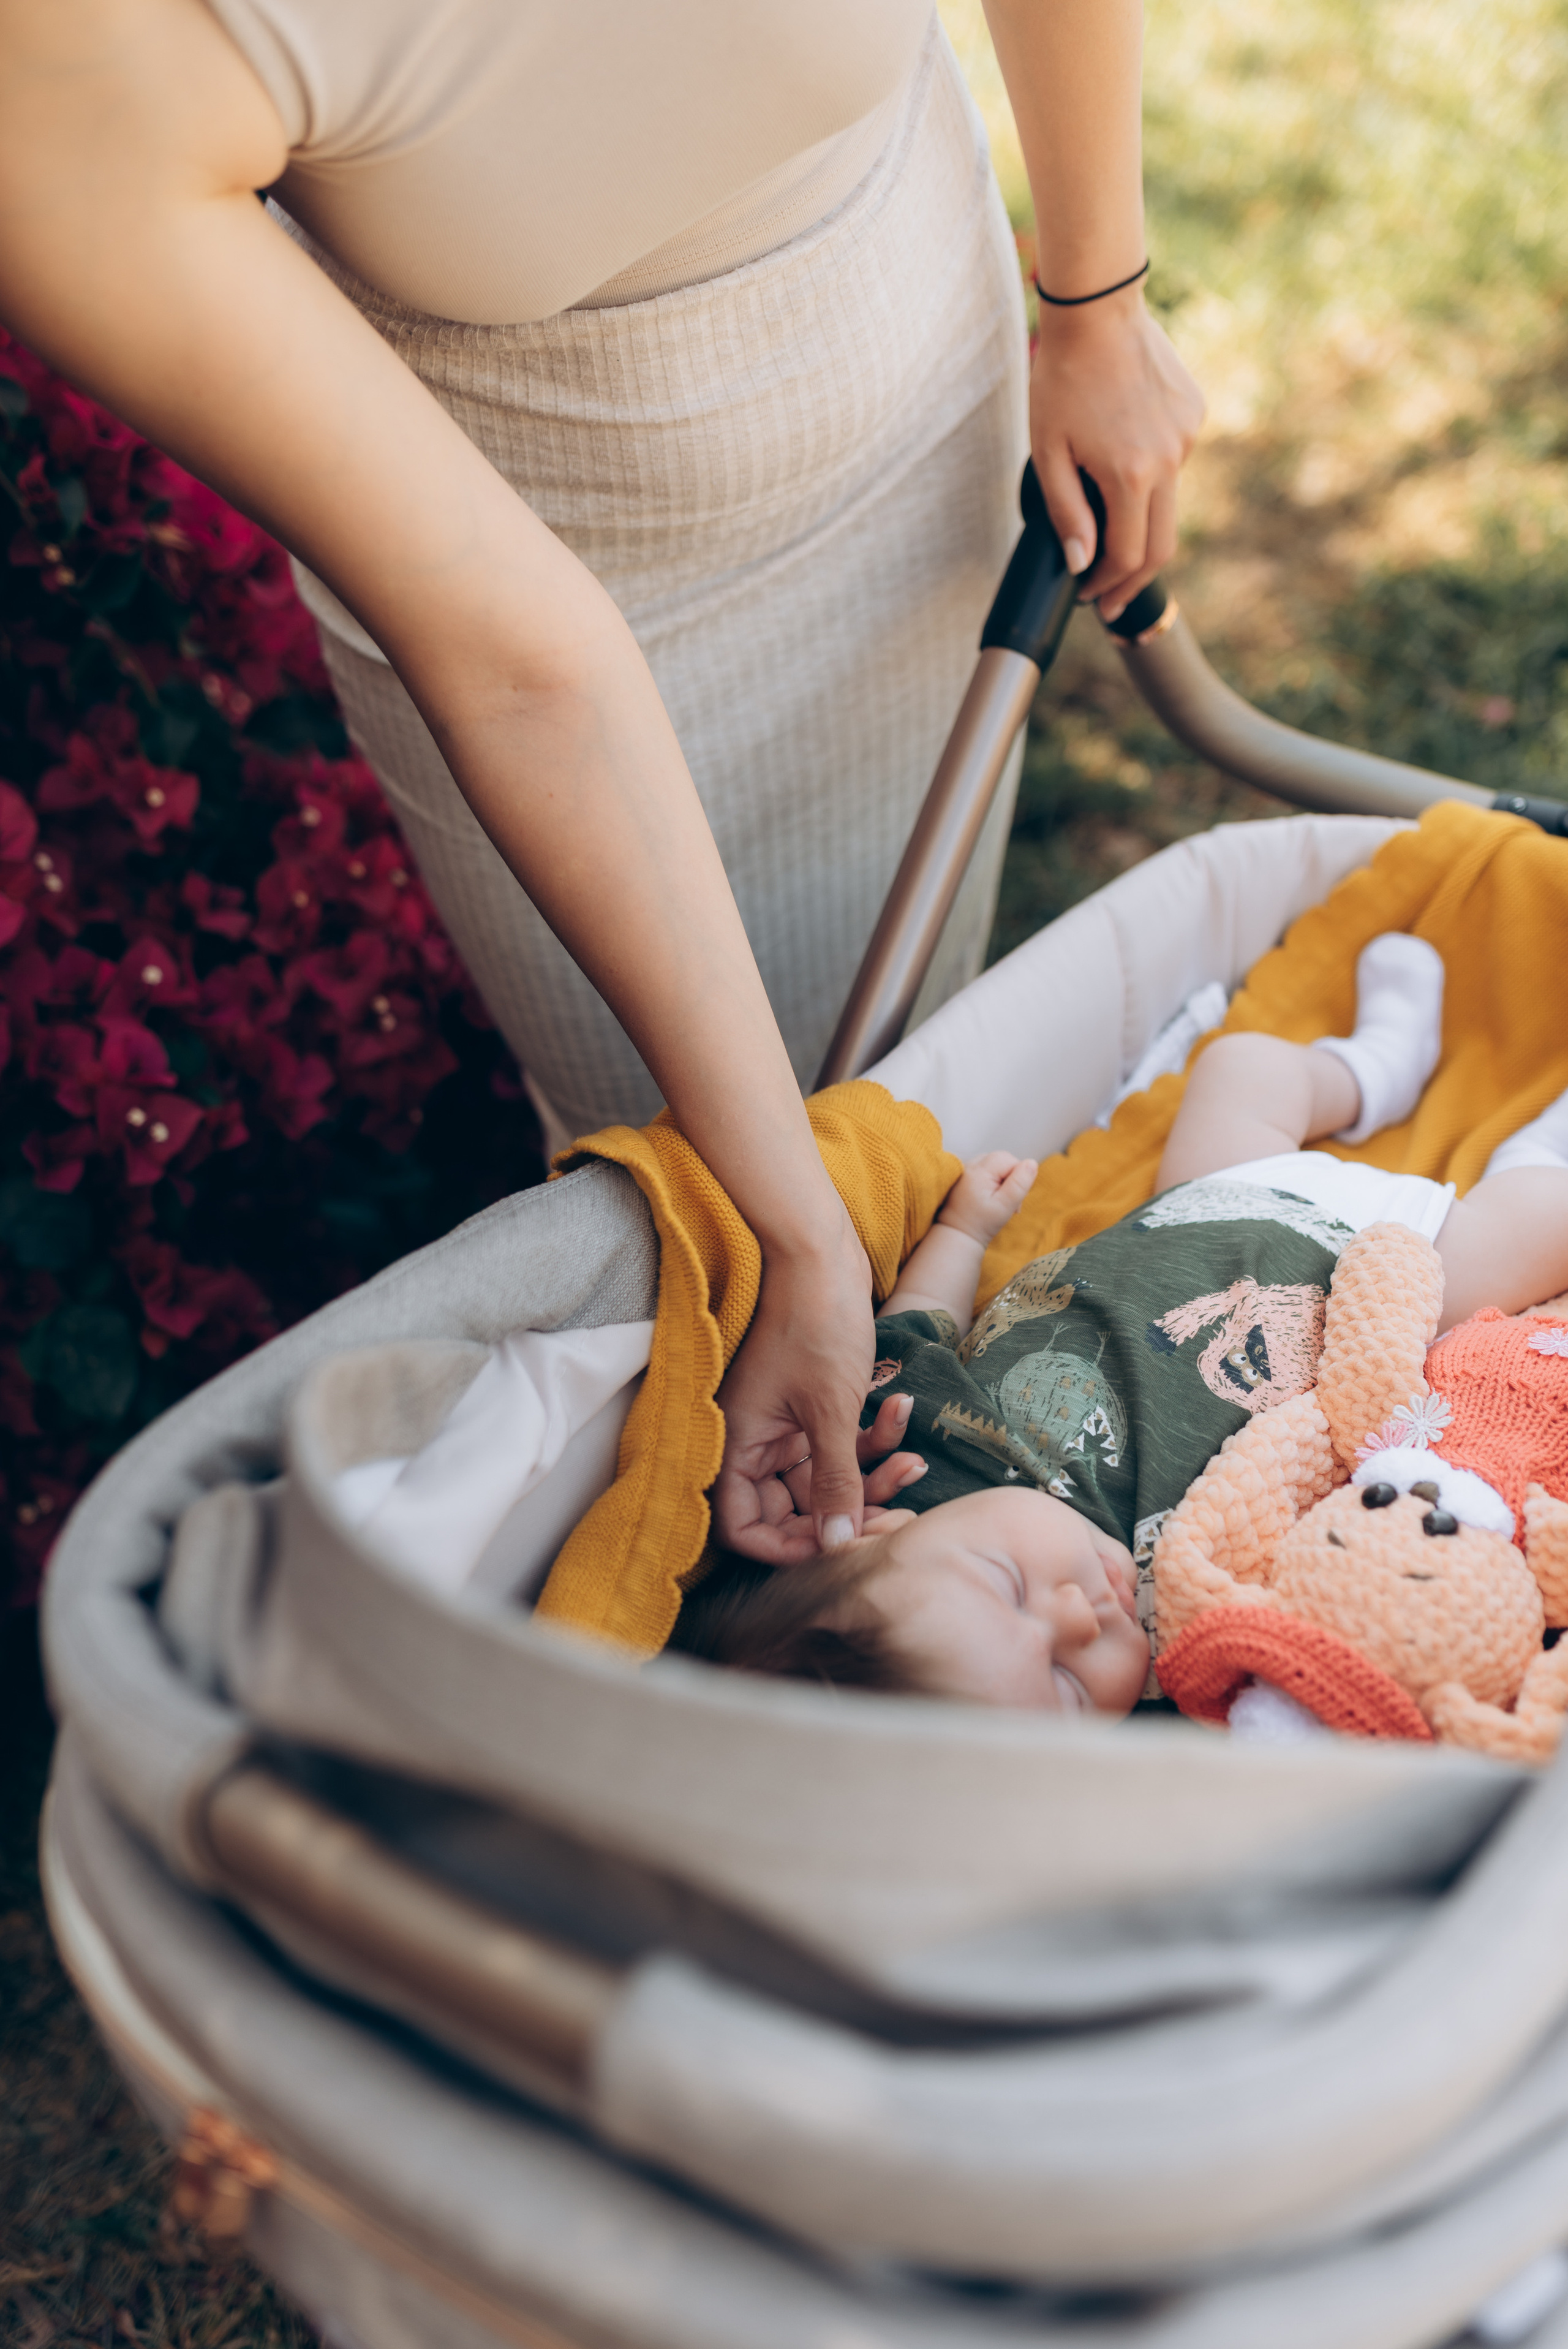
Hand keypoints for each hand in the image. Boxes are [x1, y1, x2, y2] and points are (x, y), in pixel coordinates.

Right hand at [712, 1214, 879, 1564]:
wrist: (822, 1251)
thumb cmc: (815, 1321)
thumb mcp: (831, 1410)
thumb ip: (834, 1483)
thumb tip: (835, 1547)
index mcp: (739, 1444)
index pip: (743, 1527)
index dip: (787, 1547)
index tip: (837, 1545)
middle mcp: (756, 1441)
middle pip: (795, 1510)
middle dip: (850, 1511)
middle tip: (897, 1514)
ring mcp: (786, 1424)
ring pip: (829, 1478)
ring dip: (874, 1473)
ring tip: (915, 1459)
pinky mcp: (815, 1406)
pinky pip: (843, 1444)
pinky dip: (875, 1437)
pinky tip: (901, 1411)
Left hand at [937, 1152, 1038, 1244]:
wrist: (958, 1235)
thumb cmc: (981, 1223)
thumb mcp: (1005, 1205)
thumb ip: (1019, 1184)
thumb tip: (1032, 1163)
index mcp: (979, 1170)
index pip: (1010, 1160)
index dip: (1019, 1177)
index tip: (1015, 1199)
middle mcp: (970, 1165)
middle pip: (1003, 1160)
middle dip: (1012, 1179)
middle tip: (1010, 1202)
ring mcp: (965, 1169)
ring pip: (995, 1165)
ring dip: (1003, 1180)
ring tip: (1000, 1201)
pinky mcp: (965, 1175)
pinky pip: (986, 1170)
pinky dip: (993, 1181)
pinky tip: (991, 1198)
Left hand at [1030, 289, 1204, 623]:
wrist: (1097, 310)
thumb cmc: (1062, 378)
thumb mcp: (1048, 452)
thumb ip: (1066, 513)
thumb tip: (1082, 564)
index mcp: (1131, 474)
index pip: (1128, 556)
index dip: (1107, 585)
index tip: (1089, 595)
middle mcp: (1170, 459)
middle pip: (1161, 545)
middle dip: (1133, 580)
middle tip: (1110, 601)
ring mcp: (1188, 435)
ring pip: (1167, 503)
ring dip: (1138, 521)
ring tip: (1104, 517)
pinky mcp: (1194, 414)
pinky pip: (1173, 463)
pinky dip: (1148, 476)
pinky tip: (1121, 453)